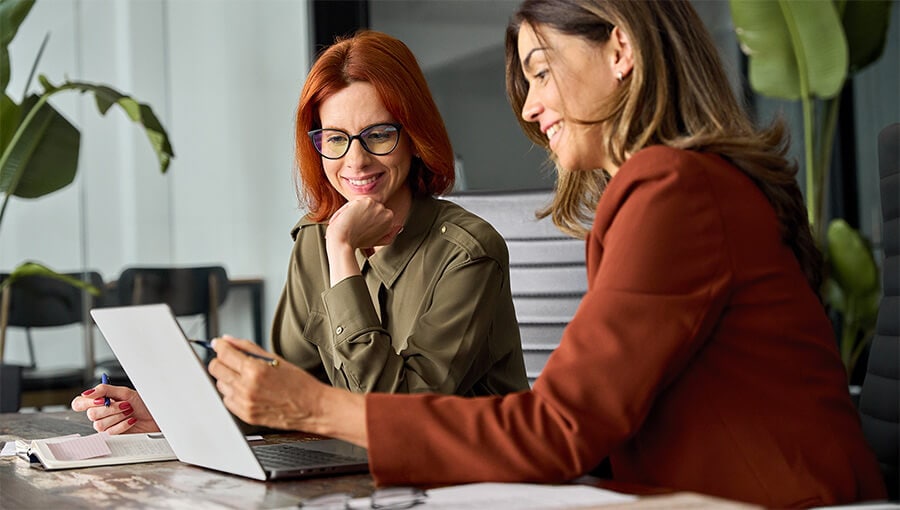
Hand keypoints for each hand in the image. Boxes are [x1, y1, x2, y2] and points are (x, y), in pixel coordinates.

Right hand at [71, 383, 159, 434]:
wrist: (155, 416)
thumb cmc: (142, 404)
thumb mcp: (125, 392)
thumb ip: (105, 390)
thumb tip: (88, 392)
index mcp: (100, 401)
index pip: (79, 403)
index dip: (86, 402)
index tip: (101, 400)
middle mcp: (100, 413)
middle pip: (90, 414)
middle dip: (111, 408)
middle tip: (125, 404)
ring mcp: (105, 425)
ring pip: (99, 424)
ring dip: (118, 416)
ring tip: (129, 412)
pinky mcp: (112, 435)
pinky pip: (110, 432)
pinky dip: (123, 424)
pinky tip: (131, 420)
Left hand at [207, 335, 326, 431]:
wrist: (312, 408)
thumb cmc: (299, 383)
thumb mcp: (275, 358)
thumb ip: (248, 348)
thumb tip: (228, 341)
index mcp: (255, 370)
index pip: (224, 353)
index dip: (219, 346)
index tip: (218, 344)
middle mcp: (246, 388)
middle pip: (216, 369)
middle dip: (221, 360)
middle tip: (230, 359)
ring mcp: (244, 403)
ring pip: (220, 384)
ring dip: (227, 377)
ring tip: (245, 377)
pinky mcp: (245, 415)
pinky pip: (227, 400)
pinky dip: (233, 393)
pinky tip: (248, 390)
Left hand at [326, 197, 402, 250]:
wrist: (343, 239)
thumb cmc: (356, 242)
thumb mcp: (376, 241)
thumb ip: (390, 234)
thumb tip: (399, 227)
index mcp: (389, 219)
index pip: (377, 213)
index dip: (367, 219)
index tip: (362, 228)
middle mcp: (385, 211)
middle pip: (370, 207)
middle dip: (363, 214)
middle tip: (356, 226)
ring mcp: (376, 205)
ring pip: (363, 204)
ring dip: (356, 210)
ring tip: (352, 222)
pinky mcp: (365, 200)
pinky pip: (356, 201)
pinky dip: (350, 208)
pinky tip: (349, 217)